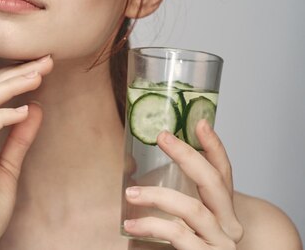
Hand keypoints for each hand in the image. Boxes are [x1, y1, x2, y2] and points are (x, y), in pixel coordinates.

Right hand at [0, 56, 52, 249]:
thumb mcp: (8, 170)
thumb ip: (18, 139)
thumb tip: (34, 108)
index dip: (11, 76)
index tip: (40, 66)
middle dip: (15, 72)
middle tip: (45, 61)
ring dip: (11, 85)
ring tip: (38, 75)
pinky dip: (4, 115)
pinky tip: (25, 110)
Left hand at [123, 120, 243, 248]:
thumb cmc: (184, 244)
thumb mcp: (177, 215)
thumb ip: (165, 192)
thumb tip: (130, 164)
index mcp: (222, 208)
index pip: (224, 171)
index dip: (214, 146)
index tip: (199, 121)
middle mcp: (228, 224)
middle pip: (214, 182)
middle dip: (188, 155)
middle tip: (161, 137)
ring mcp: (220, 243)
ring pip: (194, 210)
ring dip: (158, 196)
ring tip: (130, 194)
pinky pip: (180, 236)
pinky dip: (152, 227)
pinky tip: (130, 226)